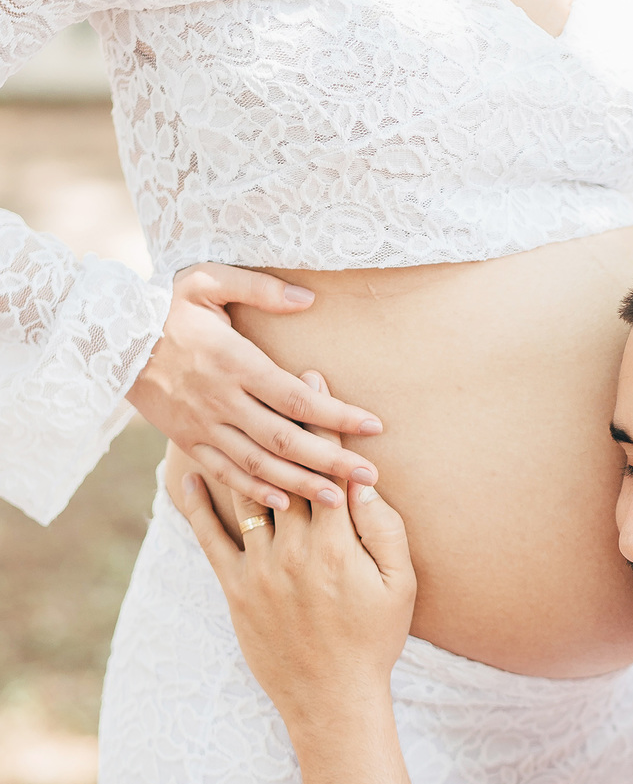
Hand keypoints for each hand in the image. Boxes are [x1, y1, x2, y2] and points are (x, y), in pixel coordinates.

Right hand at [127, 262, 382, 510]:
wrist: (108, 339)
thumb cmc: (166, 305)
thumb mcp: (208, 280)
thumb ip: (259, 288)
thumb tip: (308, 297)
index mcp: (234, 362)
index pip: (297, 398)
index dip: (338, 415)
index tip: (374, 426)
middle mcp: (221, 400)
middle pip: (285, 439)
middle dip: (331, 460)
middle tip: (370, 477)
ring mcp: (203, 425)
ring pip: (258, 464)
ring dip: (300, 484)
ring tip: (339, 500)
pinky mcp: (186, 440)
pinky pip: (225, 473)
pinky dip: (255, 491)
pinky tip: (284, 503)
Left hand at [180, 398, 416, 734]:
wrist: (331, 699)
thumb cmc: (375, 640)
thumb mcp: (400, 583)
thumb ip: (384, 530)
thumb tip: (364, 482)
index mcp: (337, 543)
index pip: (328, 467)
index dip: (322, 419)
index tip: (317, 378)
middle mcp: (294, 548)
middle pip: (284, 470)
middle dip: (280, 420)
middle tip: (267, 375)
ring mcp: (260, 568)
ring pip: (246, 495)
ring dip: (236, 448)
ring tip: (224, 409)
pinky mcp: (236, 589)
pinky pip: (211, 539)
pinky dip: (197, 505)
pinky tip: (187, 473)